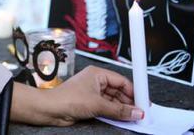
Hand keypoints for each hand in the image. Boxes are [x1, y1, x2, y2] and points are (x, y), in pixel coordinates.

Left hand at [12, 66, 143, 125]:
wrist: (50, 110)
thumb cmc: (67, 99)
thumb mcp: (97, 104)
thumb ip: (119, 110)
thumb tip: (135, 112)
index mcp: (97, 74)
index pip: (122, 80)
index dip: (134, 90)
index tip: (143, 100)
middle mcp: (95, 82)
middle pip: (119, 91)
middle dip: (129, 102)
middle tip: (140, 111)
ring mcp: (92, 93)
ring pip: (113, 101)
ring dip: (122, 109)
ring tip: (133, 117)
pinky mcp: (89, 104)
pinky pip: (107, 108)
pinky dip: (114, 113)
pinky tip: (122, 118)